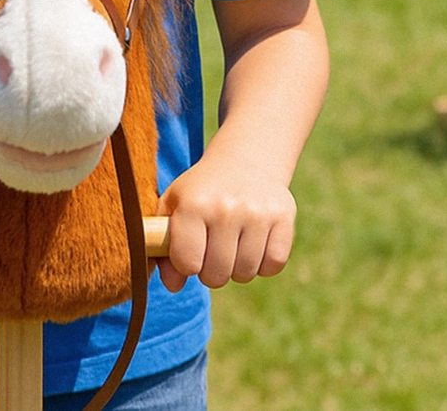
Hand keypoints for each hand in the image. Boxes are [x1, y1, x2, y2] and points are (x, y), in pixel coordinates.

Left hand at [156, 159, 296, 291]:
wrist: (244, 160)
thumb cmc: (202, 191)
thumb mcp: (174, 207)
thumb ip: (163, 246)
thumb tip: (173, 286)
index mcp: (193, 204)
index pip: (187, 264)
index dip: (186, 263)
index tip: (190, 248)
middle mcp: (226, 208)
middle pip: (216, 276)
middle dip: (211, 270)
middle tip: (212, 246)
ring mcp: (257, 213)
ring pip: (245, 274)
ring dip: (237, 267)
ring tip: (232, 242)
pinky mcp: (283, 217)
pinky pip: (273, 265)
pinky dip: (264, 262)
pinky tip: (254, 241)